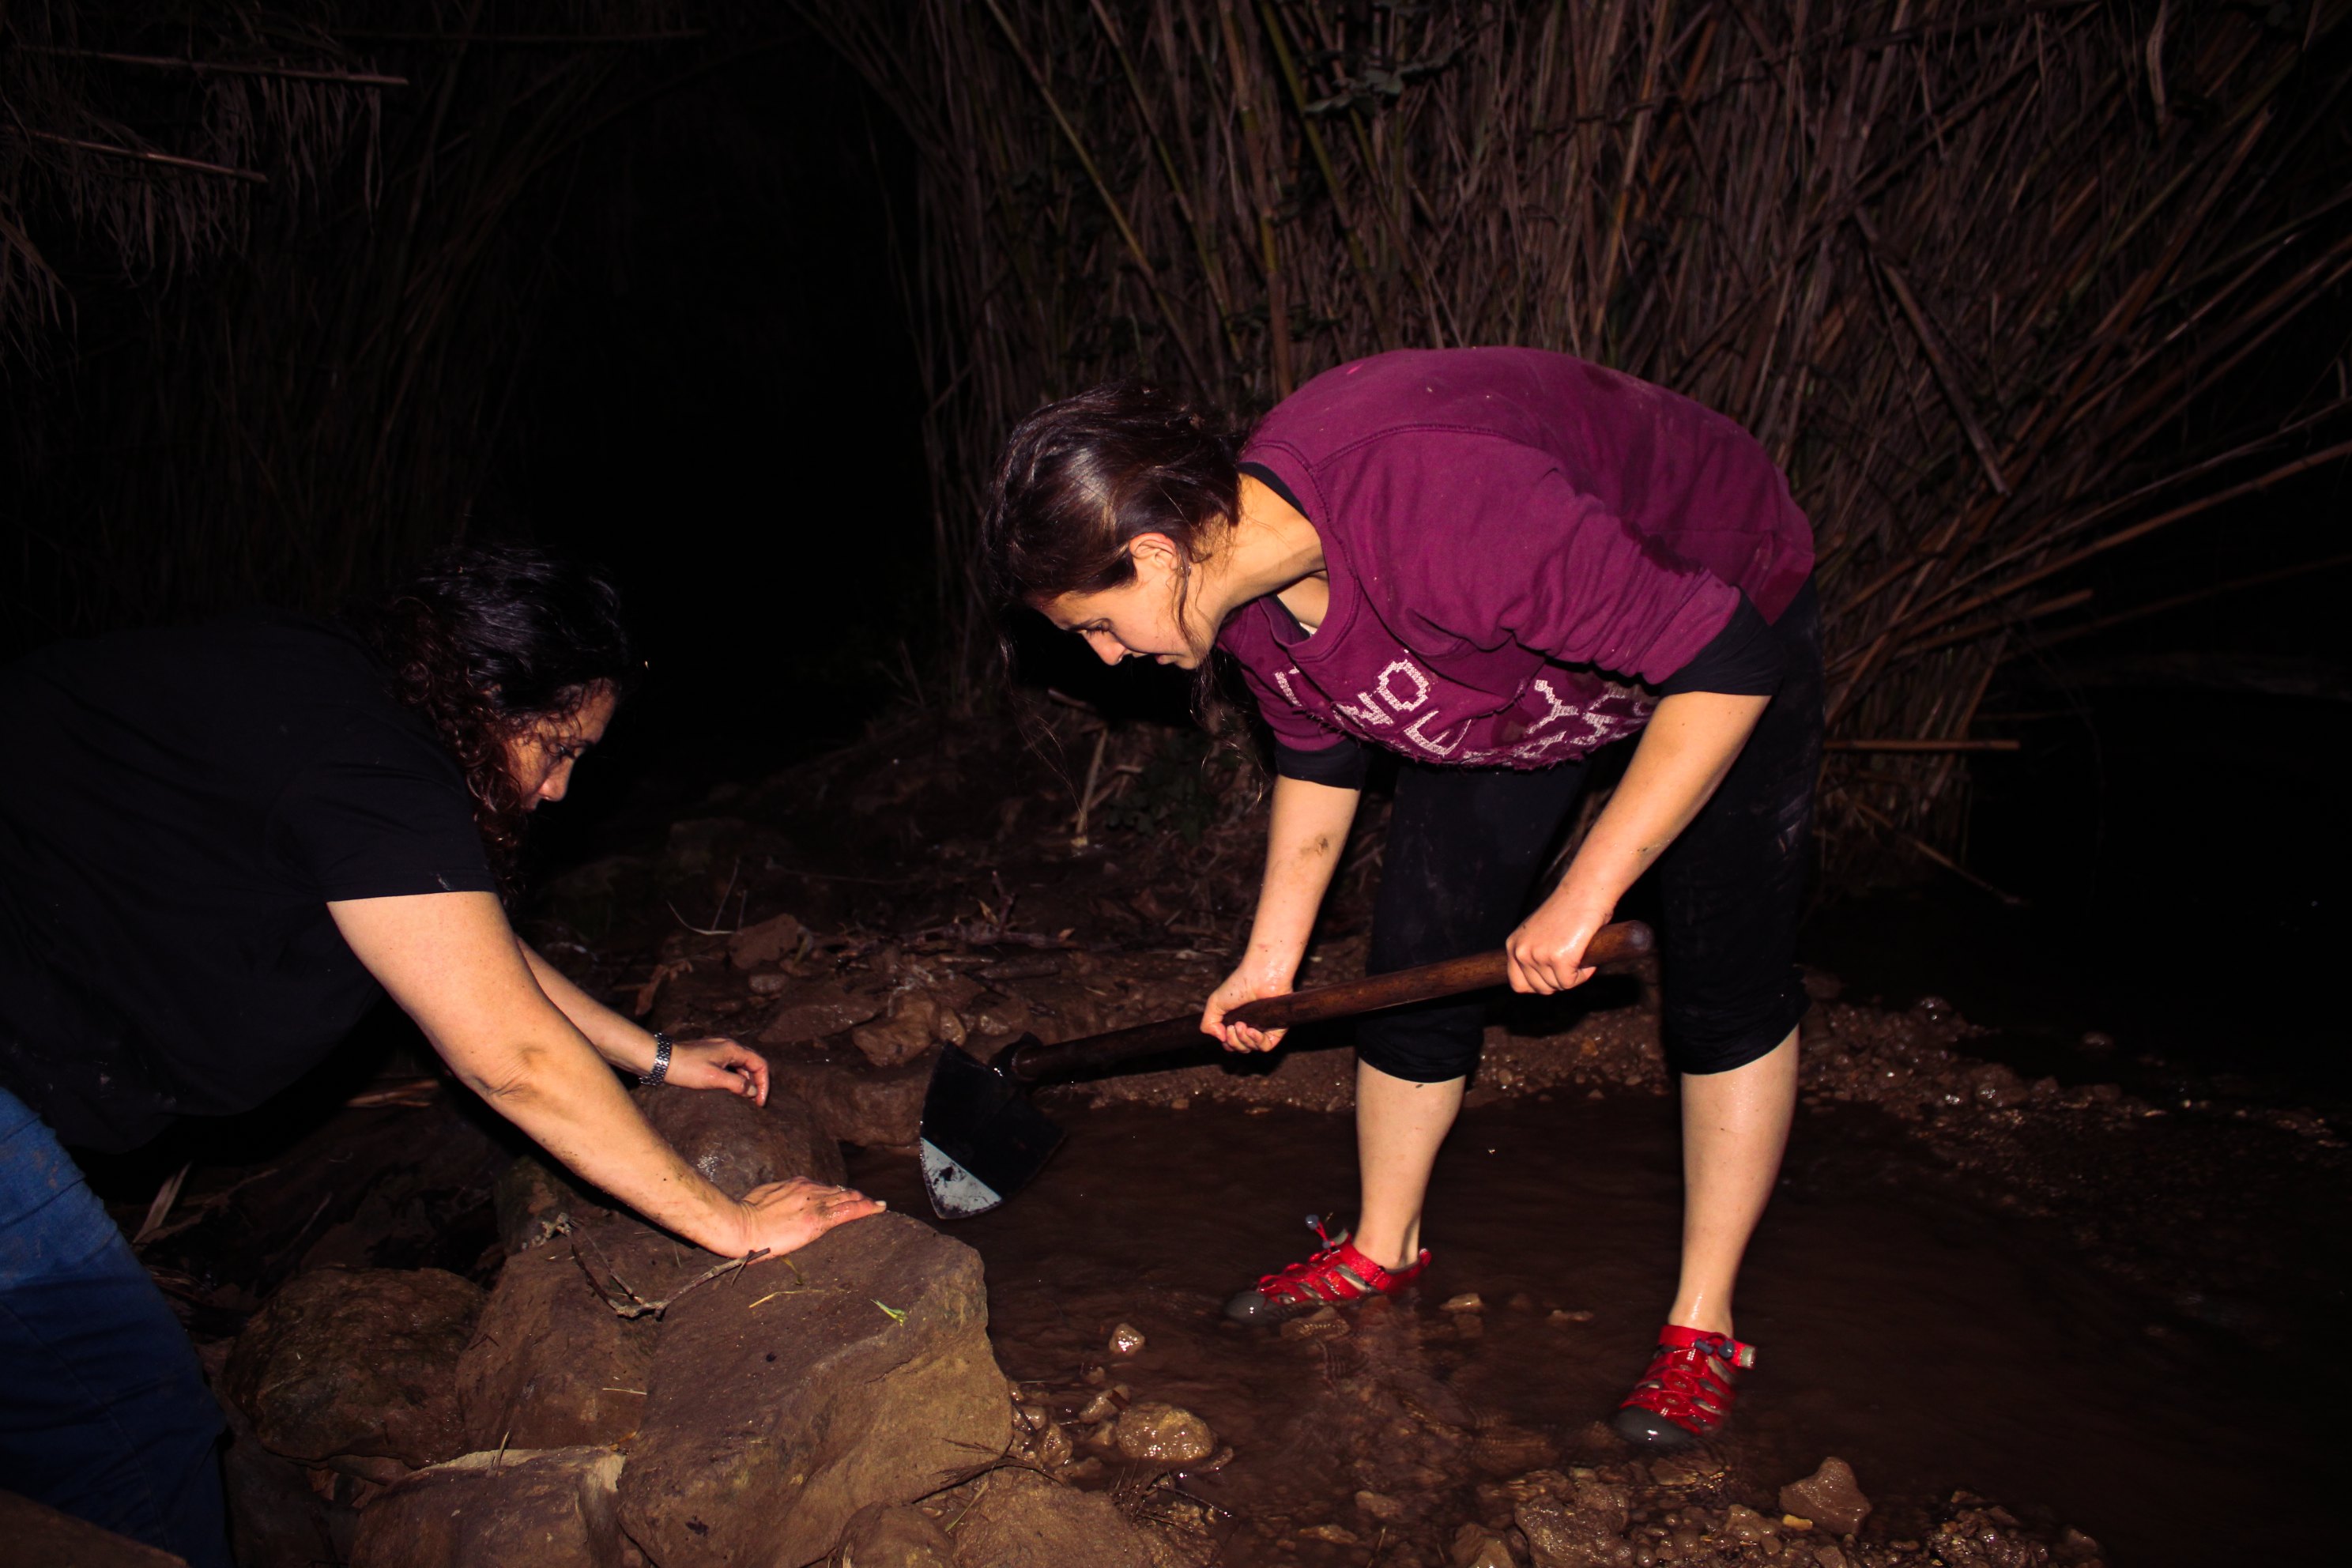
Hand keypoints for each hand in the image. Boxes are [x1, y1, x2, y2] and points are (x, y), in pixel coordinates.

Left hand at [666, 1036, 769, 1104]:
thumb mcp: (714, 1079)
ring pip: (740, 1065)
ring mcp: (718, 1050)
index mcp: (733, 1049)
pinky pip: (729, 1066)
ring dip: (745, 1081)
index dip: (764, 1083)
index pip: (760, 1064)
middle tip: (756, 1102)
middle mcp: (728, 1046)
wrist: (660, 1060)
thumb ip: (737, 1084)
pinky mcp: (709, 1056)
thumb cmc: (686, 1068)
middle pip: (752, 1064)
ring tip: (744, 1098)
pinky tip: (730, 1089)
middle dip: (757, 1083)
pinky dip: (734, 1077)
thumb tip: (752, 1092)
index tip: (760, 1102)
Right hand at [733, 1176, 885, 1255]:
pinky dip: (867, 1208)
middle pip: (837, 1190)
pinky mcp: (819, 1218)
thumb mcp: (763, 1199)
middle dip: (853, 1195)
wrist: (739, 1224)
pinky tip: (879, 1208)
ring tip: (876, 1205)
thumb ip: (776, 1200)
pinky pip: (849, 1210)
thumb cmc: (742, 1216)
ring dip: (863, 1201)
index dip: (834, 1192)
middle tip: (866, 1200)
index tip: (841, 1194)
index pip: (820, 1187)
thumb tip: (779, 1207)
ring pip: (847, 1197)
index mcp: (793, 1185)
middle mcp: (807, 1189)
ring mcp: (814, 1202)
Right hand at [1202, 954, 1299, 1051]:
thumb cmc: (1239, 984)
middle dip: (1233, 1042)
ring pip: (1252, 1048)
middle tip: (1233, 1027)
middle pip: (1240, 1048)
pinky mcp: (1277, 1028)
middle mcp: (1252, 1026)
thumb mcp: (1215, 1003)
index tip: (1225, 1029)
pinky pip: (1267, 1046)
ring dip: (1243, 1041)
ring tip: (1242, 1025)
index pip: (1231, 1044)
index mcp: (1238, 1021)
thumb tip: (1220, 1038)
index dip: (1227, 1042)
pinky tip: (1252, 1031)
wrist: (1260, 975)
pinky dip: (1257, 1042)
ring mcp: (1265, 1028)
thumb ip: (1208, 1023)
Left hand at [1505, 893, 1613, 995]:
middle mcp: (1521, 951)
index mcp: (1513, 945)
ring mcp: (1538, 955)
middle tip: (1573, 963)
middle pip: (1540, 988)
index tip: (1554, 976)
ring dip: (1574, 976)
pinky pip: (1571, 982)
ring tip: (1580, 954)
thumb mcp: (1539, 932)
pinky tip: (1588, 957)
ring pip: (1558, 986)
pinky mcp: (1558, 958)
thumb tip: (1542, 980)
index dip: (1538, 985)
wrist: (1585, 891)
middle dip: (1559, 980)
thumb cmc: (1568, 909)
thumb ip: (1534, 952)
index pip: (1518, 984)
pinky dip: (1584, 974)